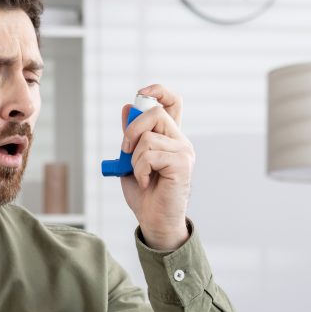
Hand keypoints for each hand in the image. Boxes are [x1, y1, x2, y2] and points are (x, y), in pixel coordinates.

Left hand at [120, 84, 193, 249]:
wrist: (154, 220)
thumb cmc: (144, 193)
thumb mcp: (130, 160)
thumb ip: (130, 136)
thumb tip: (127, 107)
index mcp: (169, 137)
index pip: (173, 102)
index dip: (159, 91)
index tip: (141, 93)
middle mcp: (180, 141)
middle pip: (155, 113)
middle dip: (132, 130)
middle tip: (126, 151)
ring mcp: (184, 152)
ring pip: (148, 137)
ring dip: (134, 159)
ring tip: (141, 176)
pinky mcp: (182, 164)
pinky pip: (150, 155)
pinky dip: (140, 170)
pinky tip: (146, 182)